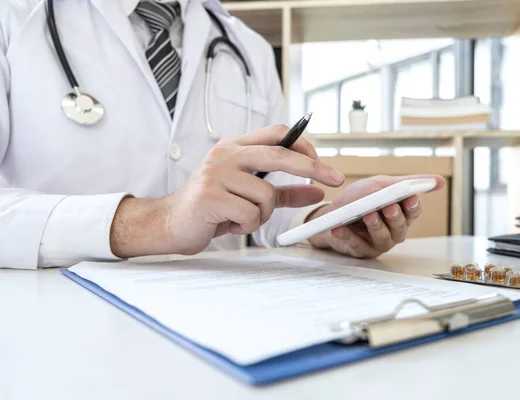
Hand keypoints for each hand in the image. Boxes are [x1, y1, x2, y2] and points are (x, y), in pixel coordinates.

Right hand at [110, 125, 344, 257]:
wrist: (170, 223)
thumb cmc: (211, 207)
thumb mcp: (249, 195)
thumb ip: (283, 192)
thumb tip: (317, 191)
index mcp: (234, 147)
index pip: (276, 133)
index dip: (303, 144)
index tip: (322, 162)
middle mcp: (225, 155)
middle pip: (278, 154)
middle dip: (312, 167)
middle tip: (335, 179)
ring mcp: (216, 174)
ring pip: (266, 195)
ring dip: (262, 214)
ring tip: (240, 217)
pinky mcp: (210, 196)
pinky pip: (250, 214)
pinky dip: (247, 226)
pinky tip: (229, 224)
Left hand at [307, 175, 444, 258]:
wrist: (331, 214)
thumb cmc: (360, 199)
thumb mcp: (380, 184)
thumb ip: (406, 183)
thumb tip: (439, 180)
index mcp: (401, 214)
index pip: (414, 211)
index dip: (412, 206)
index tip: (409, 199)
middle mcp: (393, 231)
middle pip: (400, 227)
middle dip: (395, 217)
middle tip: (388, 207)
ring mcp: (377, 243)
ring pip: (382, 238)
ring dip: (375, 226)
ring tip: (367, 215)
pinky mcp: (360, 250)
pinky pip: (355, 245)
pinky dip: (347, 236)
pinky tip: (340, 228)